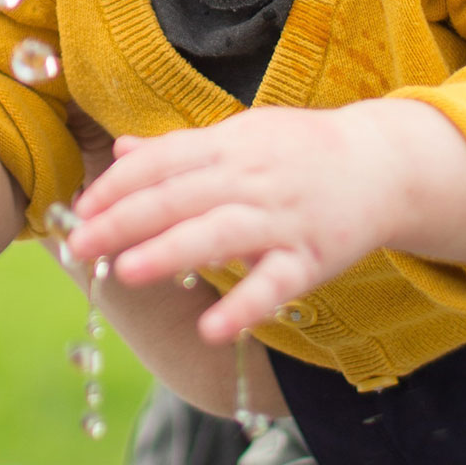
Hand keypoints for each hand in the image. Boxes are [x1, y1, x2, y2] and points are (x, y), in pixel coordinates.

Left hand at [66, 100, 465, 342]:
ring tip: (124, 272)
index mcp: (229, 146)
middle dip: (124, 220)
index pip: (163, 161)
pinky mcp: (311, 258)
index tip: (80, 208)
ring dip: (170, 252)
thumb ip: (181, 148)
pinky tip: (211, 329)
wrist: (386, 164)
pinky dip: (244, 306)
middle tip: (80, 244)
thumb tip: (121, 152)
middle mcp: (251, 178)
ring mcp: (282, 218)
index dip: (118, 184)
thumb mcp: (242, 135)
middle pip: (180, 196)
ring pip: (219, 234)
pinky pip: (274, 284)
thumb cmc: (302, 151)